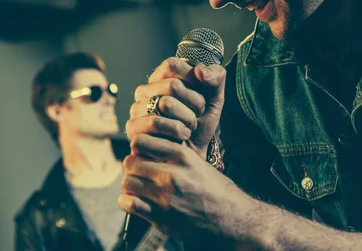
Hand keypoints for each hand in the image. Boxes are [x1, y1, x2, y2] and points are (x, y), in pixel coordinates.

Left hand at [118, 134, 249, 247]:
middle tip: (139, 175)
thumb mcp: (198, 164)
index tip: (142, 155)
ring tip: (139, 190)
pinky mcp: (161, 217)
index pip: (141, 141)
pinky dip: (127, 203)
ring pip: (128, 182)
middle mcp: (171, 173)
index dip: (138, 148)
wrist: (234, 220)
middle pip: (130, 161)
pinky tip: (136, 204)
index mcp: (181, 156)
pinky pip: (128, 203)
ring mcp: (165, 196)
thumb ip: (175, 156)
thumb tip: (151, 149)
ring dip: (130, 186)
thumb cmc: (218, 191)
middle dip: (132, 168)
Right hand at [126, 57, 225, 155]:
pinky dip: (176, 131)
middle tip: (197, 115)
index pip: (172, 64)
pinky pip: (156, 122)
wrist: (197, 150)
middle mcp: (144, 91)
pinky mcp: (133, 128)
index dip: (192, 79)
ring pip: (166, 104)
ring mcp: (136, 109)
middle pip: (173, 85)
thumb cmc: (202, 120)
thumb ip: (215, 77)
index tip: (202, 93)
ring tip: (190, 127)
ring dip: (187, 119)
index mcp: (160, 77)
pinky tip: (181, 137)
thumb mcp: (215, 96)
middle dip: (195, 103)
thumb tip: (200, 72)